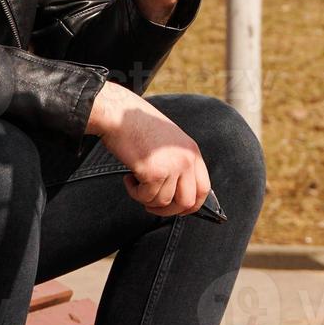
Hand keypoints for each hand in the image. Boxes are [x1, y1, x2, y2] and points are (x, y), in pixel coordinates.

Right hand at [87, 83, 212, 217]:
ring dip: (146, 198)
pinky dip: (134, 193)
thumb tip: (177, 195)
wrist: (119, 114)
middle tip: (151, 204)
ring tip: (135, 182)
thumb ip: (178, 164)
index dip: (191, 205)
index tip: (176, 208)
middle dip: (168, 210)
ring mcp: (172, 166)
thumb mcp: (169, 143)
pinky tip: (128, 178)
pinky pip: (146, 197)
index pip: (203, 189)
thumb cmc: (138, 126)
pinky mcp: (154, 172)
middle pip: (187, 202)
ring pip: (163, 202)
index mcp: (192, 151)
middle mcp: (186, 159)